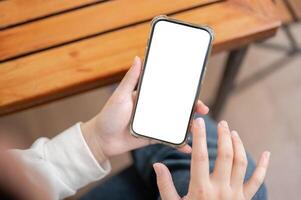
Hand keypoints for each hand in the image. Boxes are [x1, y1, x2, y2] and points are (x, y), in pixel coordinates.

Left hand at [81, 56, 209, 163]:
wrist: (101, 140)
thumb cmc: (108, 115)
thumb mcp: (120, 95)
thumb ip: (131, 79)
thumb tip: (138, 58)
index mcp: (148, 97)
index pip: (170, 92)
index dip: (184, 91)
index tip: (196, 90)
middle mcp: (154, 110)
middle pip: (178, 108)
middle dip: (192, 109)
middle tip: (203, 110)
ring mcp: (155, 124)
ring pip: (176, 124)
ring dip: (189, 126)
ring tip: (198, 128)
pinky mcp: (153, 138)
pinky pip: (169, 140)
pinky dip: (179, 144)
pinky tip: (188, 148)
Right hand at [153, 119, 269, 199]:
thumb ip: (165, 185)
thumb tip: (157, 165)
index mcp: (201, 189)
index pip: (200, 156)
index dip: (199, 137)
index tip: (198, 122)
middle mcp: (220, 190)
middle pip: (225, 155)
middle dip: (224, 136)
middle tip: (222, 123)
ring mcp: (235, 195)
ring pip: (241, 164)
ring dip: (238, 145)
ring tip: (233, 132)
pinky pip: (257, 181)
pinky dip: (264, 167)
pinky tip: (267, 154)